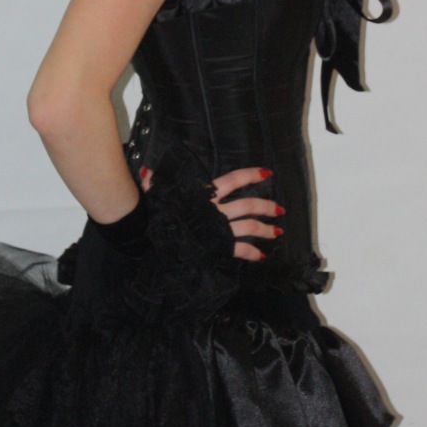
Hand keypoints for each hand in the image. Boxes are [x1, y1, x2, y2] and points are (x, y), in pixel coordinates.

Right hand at [138, 160, 283, 262]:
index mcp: (205, 194)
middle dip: (266, 206)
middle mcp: (216, 211)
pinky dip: (252, 253)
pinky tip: (262, 255)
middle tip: (279, 209)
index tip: (266, 172)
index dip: (251, 175)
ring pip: (249, 227)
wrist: (153, 242)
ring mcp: (219, 229)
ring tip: (278, 231)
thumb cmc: (156, 217)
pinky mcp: (218, 247)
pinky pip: (240, 249)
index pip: (233, 180)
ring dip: (266, 229)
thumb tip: (147, 171)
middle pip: (248, 205)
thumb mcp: (156, 195)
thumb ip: (155, 182)